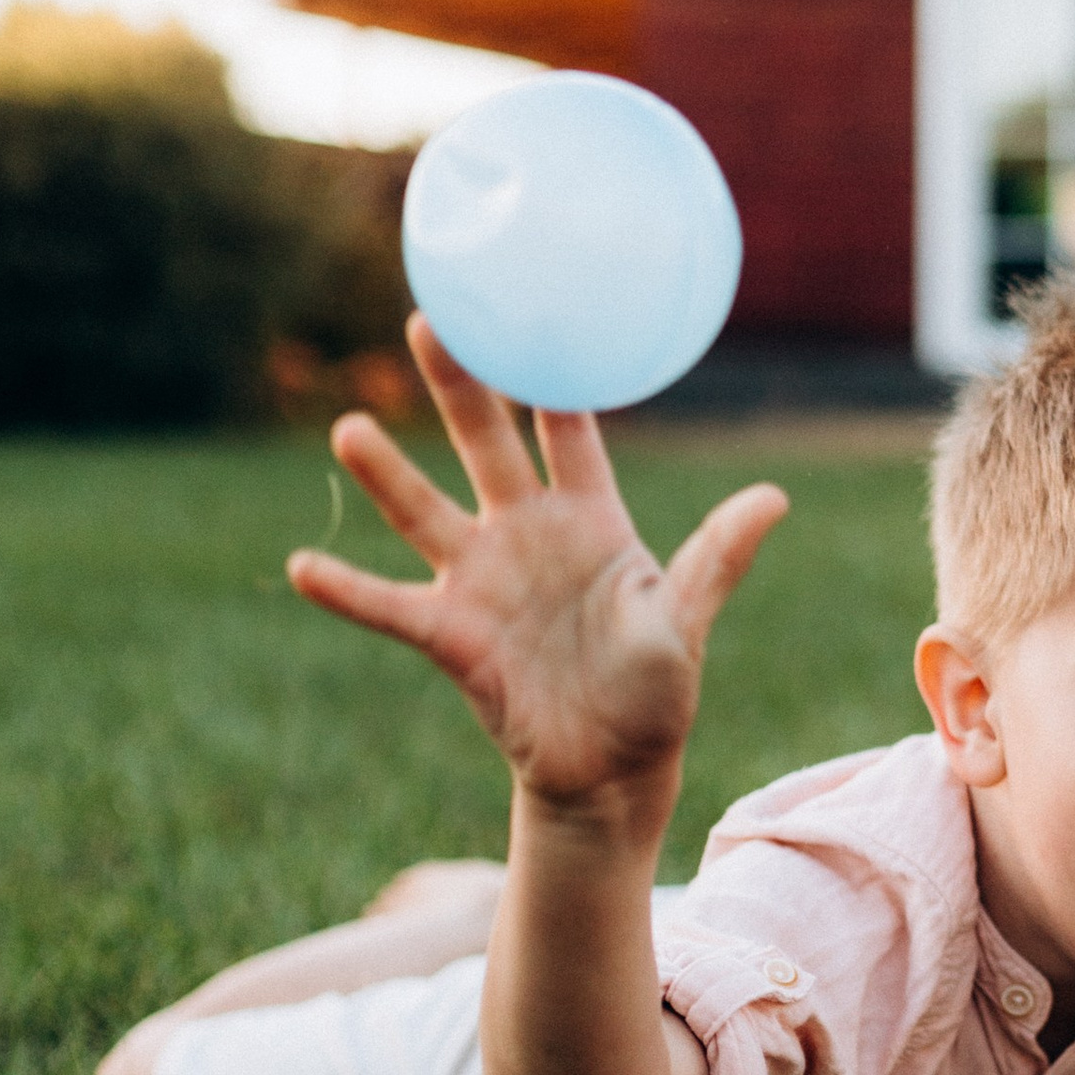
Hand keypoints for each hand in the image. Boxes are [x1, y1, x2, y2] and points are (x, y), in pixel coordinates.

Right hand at [287, 319, 786, 826]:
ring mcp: (480, 579)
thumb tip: (773, 498)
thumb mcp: (686, 620)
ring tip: (348, 429)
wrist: (613, 770)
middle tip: (431, 321)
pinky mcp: (451, 635)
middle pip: (485, 442)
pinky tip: (301, 566)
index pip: (569, 429)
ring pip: (424, 511)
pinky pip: (389, 607)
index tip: (534, 305)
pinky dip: (346, 591)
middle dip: (460, 385)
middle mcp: (527, 532)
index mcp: (592, 516)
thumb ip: (717, 558)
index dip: (554, 374)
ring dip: (387, 473)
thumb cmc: (657, 690)